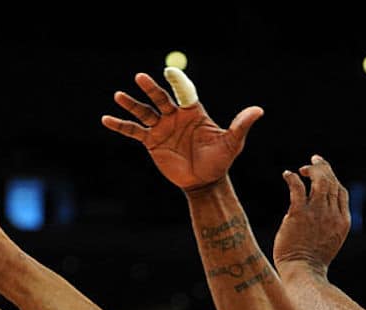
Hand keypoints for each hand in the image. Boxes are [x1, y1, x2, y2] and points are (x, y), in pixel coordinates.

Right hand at [101, 67, 262, 191]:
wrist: (205, 182)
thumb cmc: (220, 161)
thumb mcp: (232, 143)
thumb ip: (241, 125)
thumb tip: (259, 110)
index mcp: (193, 112)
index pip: (184, 92)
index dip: (177, 82)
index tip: (168, 72)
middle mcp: (175, 116)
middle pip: (160, 98)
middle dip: (151, 89)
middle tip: (140, 77)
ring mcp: (161, 128)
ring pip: (144, 112)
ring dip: (131, 104)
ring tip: (119, 96)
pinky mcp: (151, 142)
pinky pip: (133, 131)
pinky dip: (120, 126)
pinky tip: (106, 119)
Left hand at [274, 155, 350, 275]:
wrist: (304, 272)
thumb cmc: (312, 260)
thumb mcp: (329, 241)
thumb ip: (327, 223)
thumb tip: (312, 209)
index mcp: (343, 221)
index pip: (341, 192)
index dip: (333, 180)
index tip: (322, 175)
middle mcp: (332, 215)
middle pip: (332, 182)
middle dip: (323, 169)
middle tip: (313, 162)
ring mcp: (317, 213)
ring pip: (319, 181)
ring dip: (312, 170)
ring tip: (303, 168)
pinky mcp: (299, 214)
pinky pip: (297, 188)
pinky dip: (292, 178)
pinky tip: (287, 174)